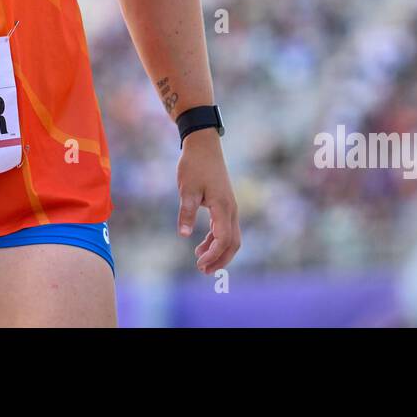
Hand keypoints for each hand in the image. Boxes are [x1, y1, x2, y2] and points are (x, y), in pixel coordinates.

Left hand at [176, 127, 240, 273]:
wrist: (204, 145)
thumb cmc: (194, 165)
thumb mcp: (186, 189)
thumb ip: (186, 212)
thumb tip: (184, 235)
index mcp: (223, 206)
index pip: (223, 239)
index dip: (213, 254)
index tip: (199, 263)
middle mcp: (231, 209)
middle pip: (233, 243)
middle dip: (220, 259)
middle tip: (203, 271)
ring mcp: (230, 206)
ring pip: (231, 237)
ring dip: (219, 251)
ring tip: (201, 262)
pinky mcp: (225, 204)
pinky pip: (226, 228)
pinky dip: (216, 240)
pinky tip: (201, 245)